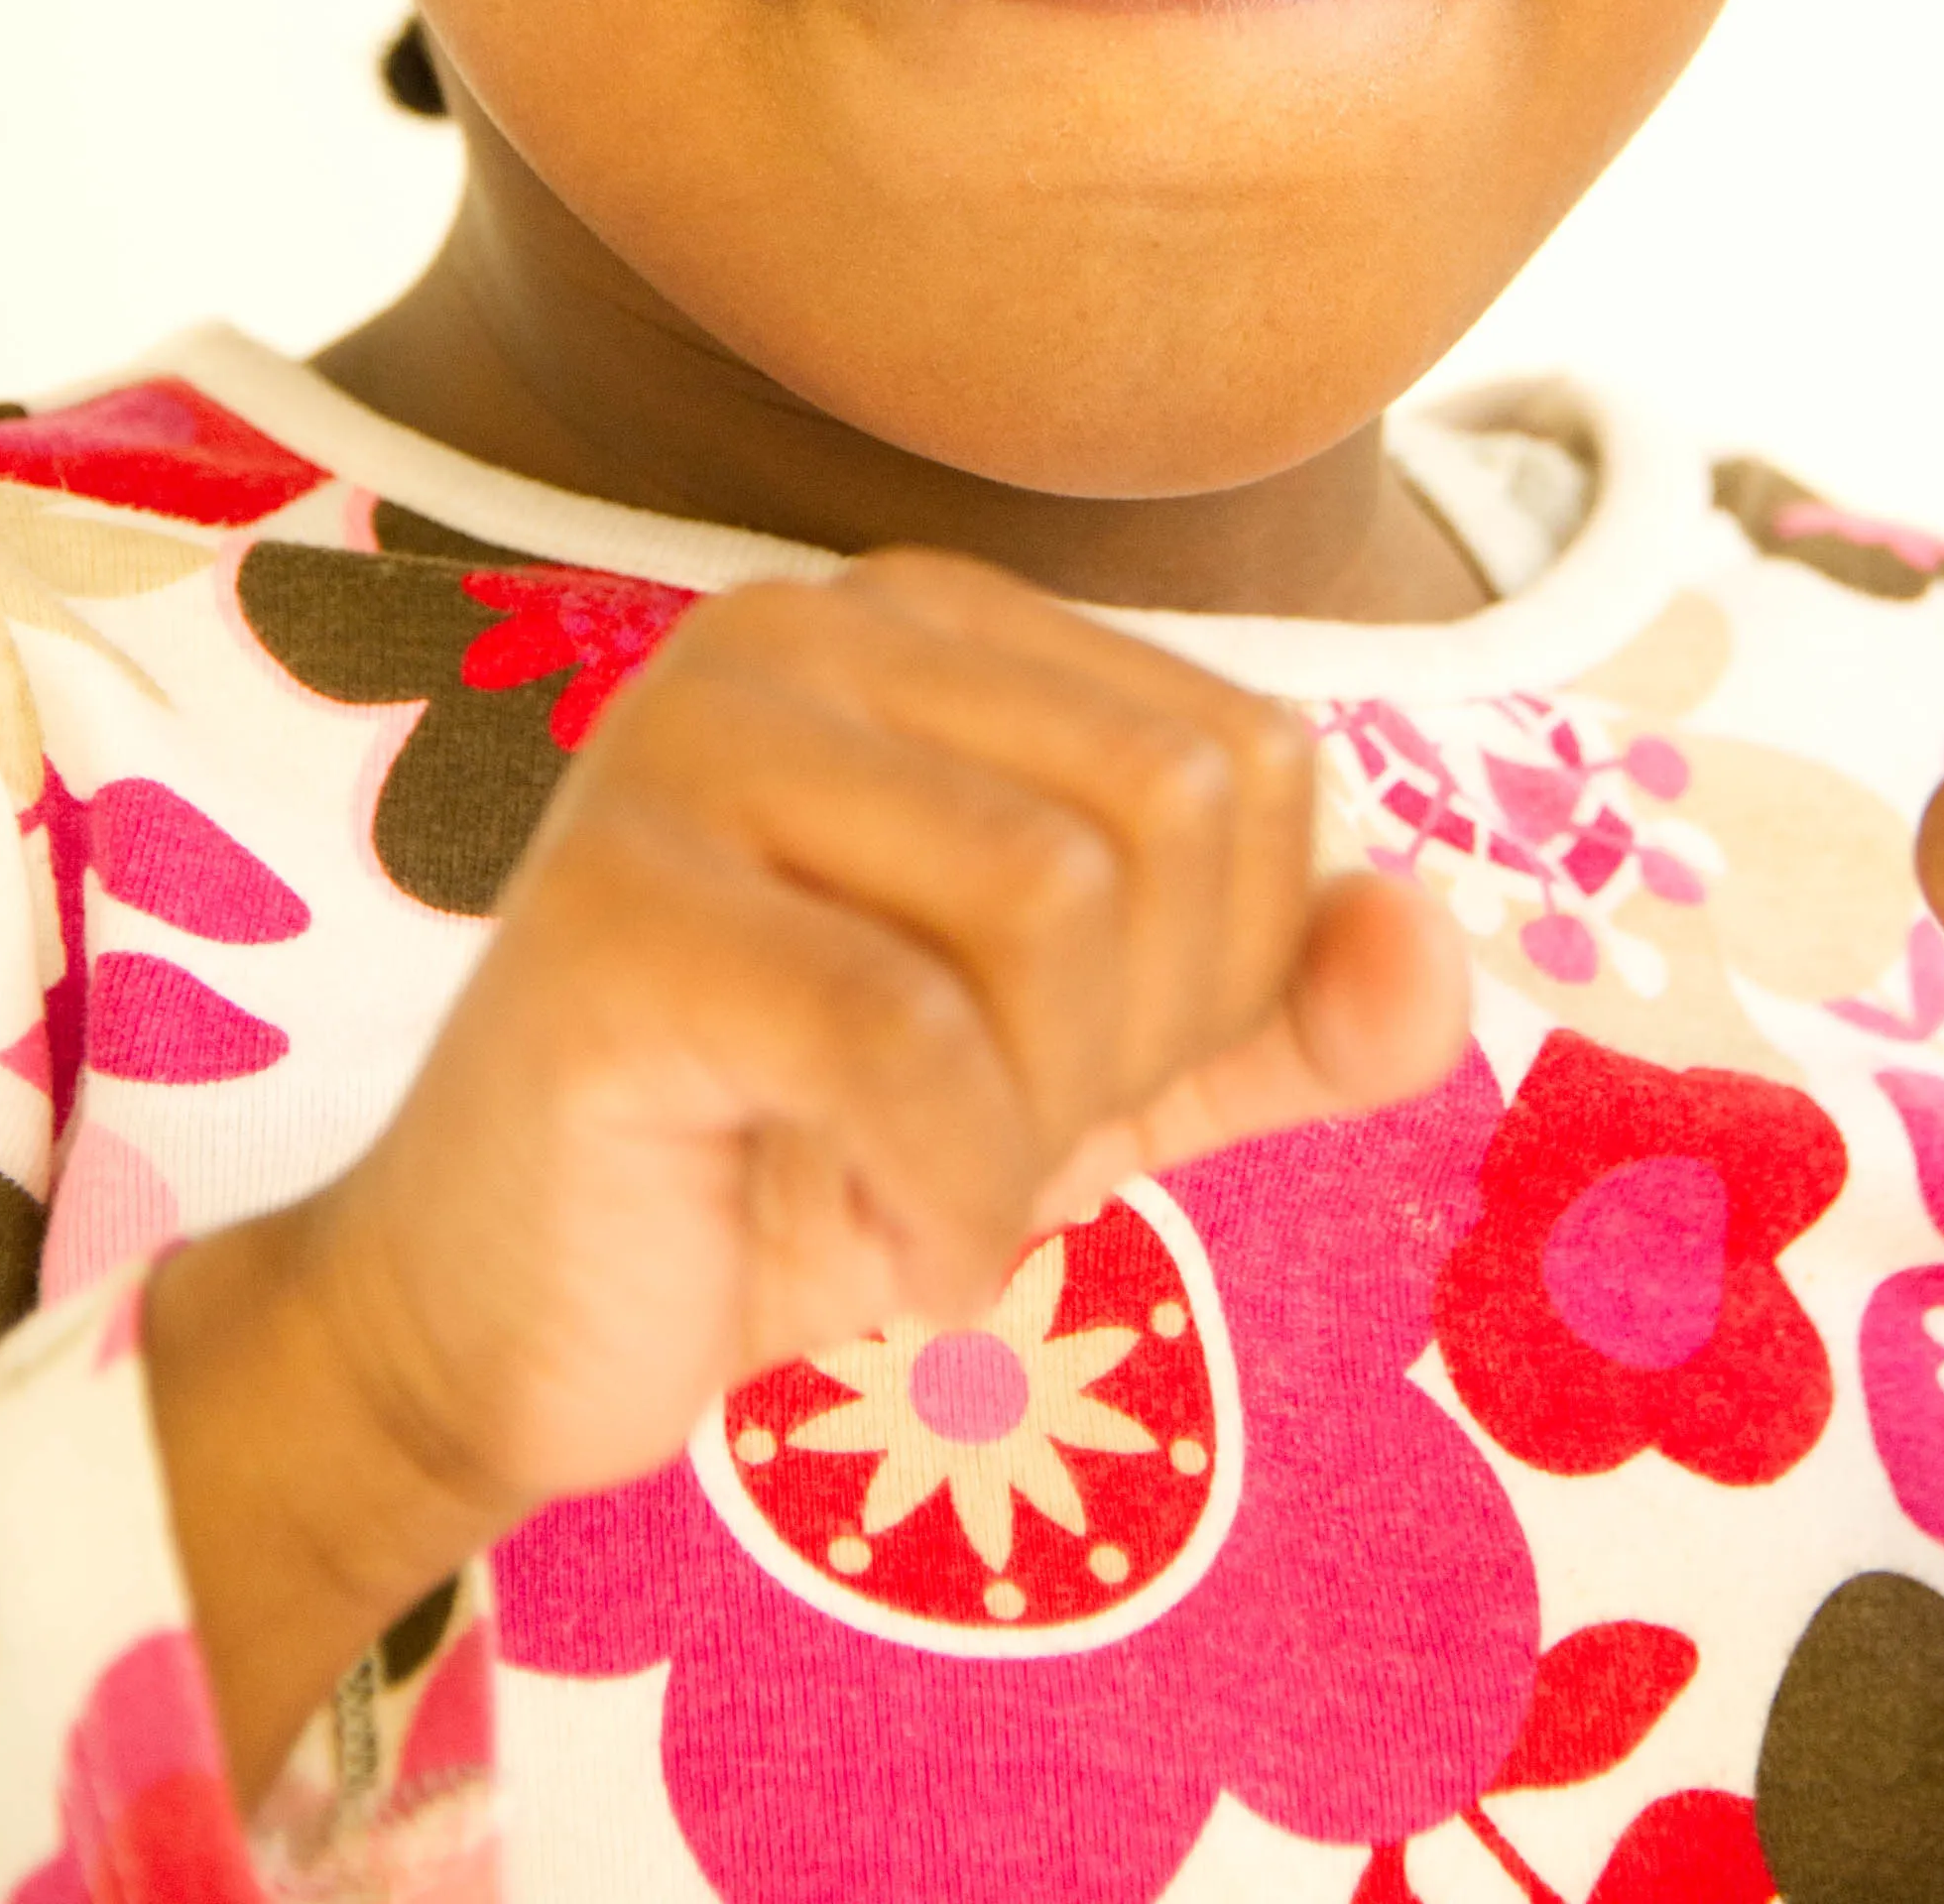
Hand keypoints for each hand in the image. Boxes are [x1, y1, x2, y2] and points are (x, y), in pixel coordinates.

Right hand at [148, 549, 1463, 1799]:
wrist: (512, 1322)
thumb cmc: (808, 1162)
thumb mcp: (1094, 1082)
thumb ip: (1280, 1012)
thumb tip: (1431, 942)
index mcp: (924, 621)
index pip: (1247, 759)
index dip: (1225, 977)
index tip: (1059, 1078)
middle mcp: (802, 625)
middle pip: (1170, 813)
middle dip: (1132, 1052)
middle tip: (985, 1148)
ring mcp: (685, 741)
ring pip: (1054, 909)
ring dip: (1033, 1137)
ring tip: (918, 1188)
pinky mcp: (615, 909)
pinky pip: (908, 1044)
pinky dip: (944, 1206)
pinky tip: (861, 1248)